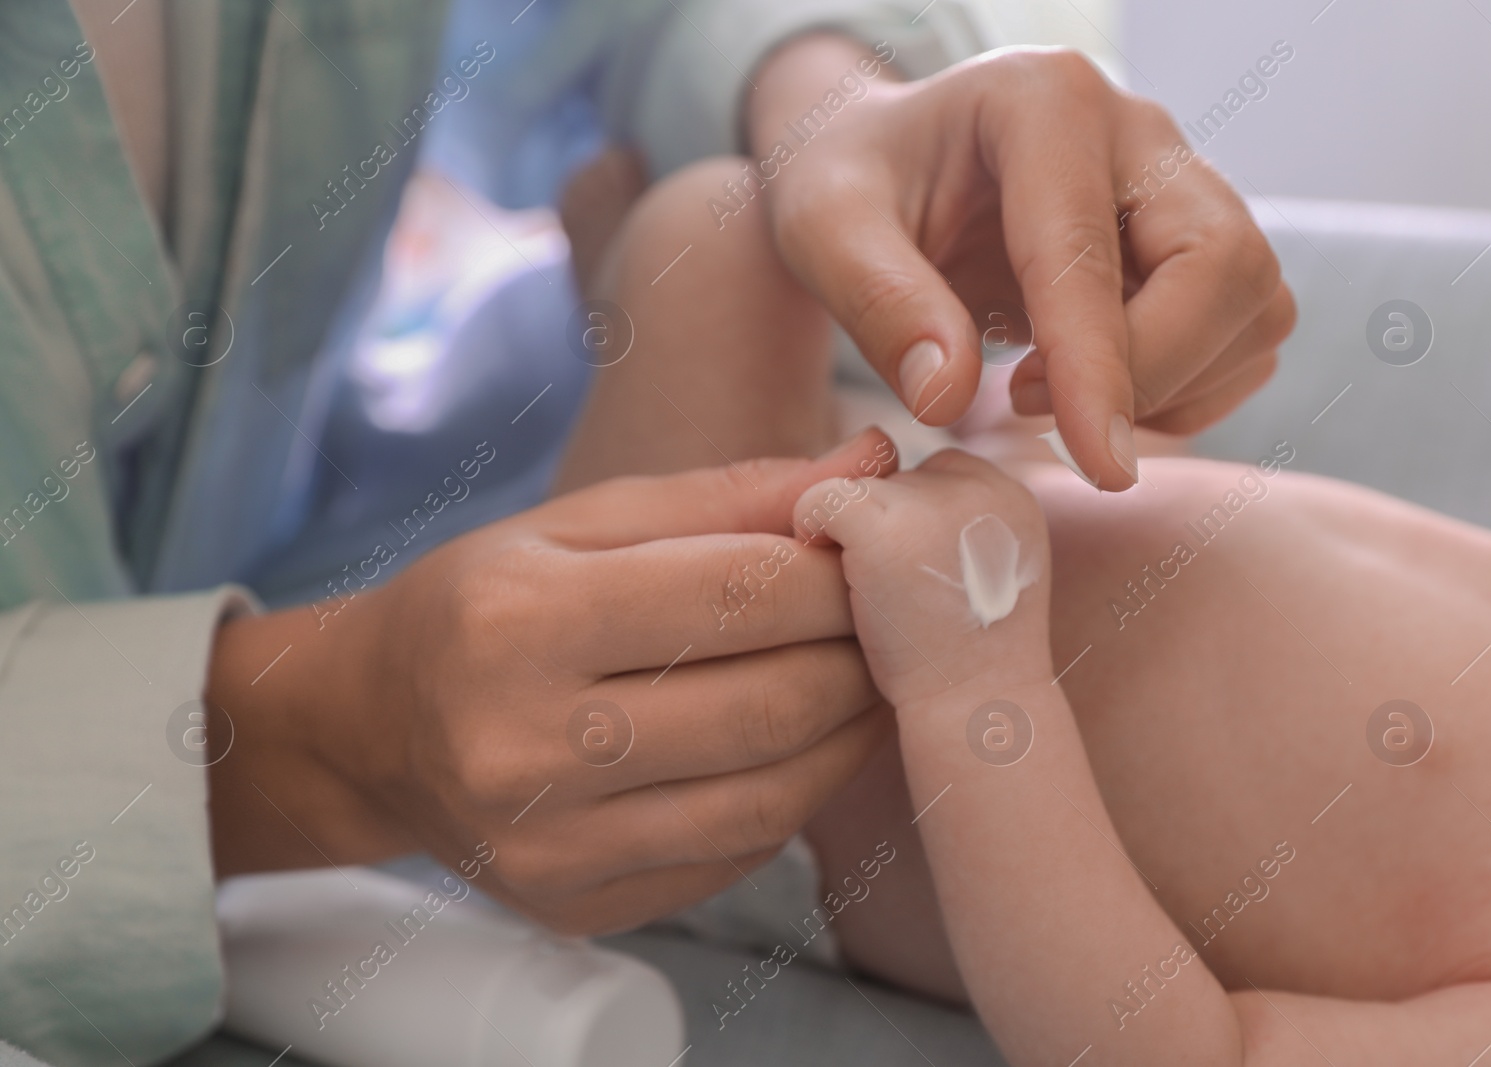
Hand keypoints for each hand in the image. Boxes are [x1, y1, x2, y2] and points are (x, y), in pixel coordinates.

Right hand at [206, 432, 897, 934]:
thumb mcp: (585, 521)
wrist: (373, 729)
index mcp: (519, 620)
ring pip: (772, 797)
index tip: (881, 553)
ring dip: (850, 734)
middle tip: (892, 621)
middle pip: (771, 704)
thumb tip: (873, 466)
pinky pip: (738, 857)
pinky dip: (796, 796)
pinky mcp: (578, 906)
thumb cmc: (486, 600)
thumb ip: (733, 495)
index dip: (842, 573)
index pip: (740, 594)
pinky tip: (802, 747)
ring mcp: (551, 844)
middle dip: (862, 656)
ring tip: (863, 680)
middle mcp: (525, 745)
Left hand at [748, 36, 1295, 489]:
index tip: (1098, 464)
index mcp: (1043, 102)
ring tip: (1043, 391)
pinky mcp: (1195, 239)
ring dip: (1173, 384)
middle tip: (1025, 404)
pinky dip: (1187, 390)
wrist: (883, 163)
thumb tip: (948, 397)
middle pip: (1224, 264)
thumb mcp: (823, 228)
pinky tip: (1089, 389)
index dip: (1101, 368)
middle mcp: (1136, 130)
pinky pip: (1246, 333)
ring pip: (1253, 304)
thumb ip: (879, 303)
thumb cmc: (851, 185)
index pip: (1093, 251)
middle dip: (1153, 370)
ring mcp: (1179, 182)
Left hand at [795, 450, 1052, 711]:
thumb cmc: (965, 659)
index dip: (914, 524)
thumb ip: (951, 527)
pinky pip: (821, 498)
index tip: (918, 580)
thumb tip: (887, 492)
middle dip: (885, 531)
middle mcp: (978, 486)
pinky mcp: (882, 527)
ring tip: (877, 598)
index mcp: (1011, 497)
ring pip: (863, 489)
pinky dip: (811, 528)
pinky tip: (830, 577)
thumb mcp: (980, 575)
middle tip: (900, 598)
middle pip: (899, 480)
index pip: (938, 474)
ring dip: (854, 538)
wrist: (971, 705)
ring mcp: (931, 503)